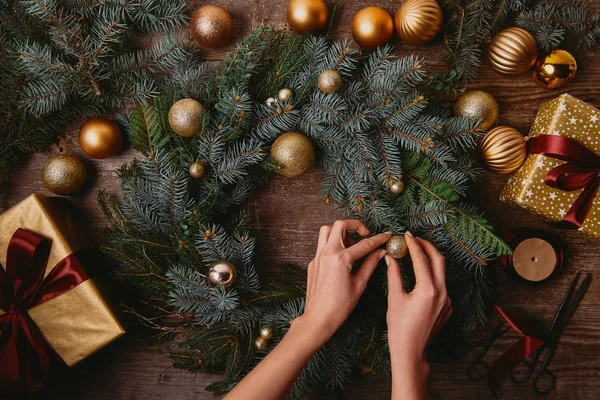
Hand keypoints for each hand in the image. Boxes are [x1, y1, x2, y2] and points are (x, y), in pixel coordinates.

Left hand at [297, 220, 391, 343]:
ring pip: (326, 231)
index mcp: (341, 259)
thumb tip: (380, 252)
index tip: (387, 235)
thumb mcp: (359, 285)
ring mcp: (317, 257)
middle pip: (340, 225)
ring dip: (340, 232)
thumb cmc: (340, 306)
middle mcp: (327, 254)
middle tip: (365, 234)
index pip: (364, 244)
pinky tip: (342, 259)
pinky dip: (333, 245)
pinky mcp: (313, 263)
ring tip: (351, 245)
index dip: (378, 238)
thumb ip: (370, 264)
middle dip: (355, 225)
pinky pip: (322, 245)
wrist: (318, 318)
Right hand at [386, 232, 451, 372]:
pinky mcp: (447, 307)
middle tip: (415, 239)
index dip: (414, 244)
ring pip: (441, 273)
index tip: (406, 235)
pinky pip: (441, 286)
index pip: (422, 259)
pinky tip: (420, 276)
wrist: (411, 352)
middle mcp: (442, 293)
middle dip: (427, 247)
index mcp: (428, 289)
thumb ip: (394, 275)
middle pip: (439, 260)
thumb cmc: (399, 328)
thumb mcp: (395, 298)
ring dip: (430, 261)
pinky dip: (432, 276)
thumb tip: (390, 258)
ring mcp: (447, 301)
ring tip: (416, 254)